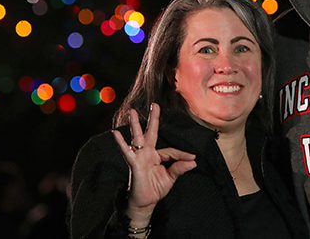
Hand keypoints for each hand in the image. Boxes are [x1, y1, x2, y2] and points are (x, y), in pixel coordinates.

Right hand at [112, 103, 196, 221]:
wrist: (145, 203)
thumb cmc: (155, 190)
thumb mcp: (171, 177)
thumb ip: (180, 168)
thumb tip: (194, 161)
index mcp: (156, 156)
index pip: (171, 151)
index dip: (183, 155)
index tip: (193, 158)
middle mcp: (147, 154)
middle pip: (151, 133)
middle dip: (153, 119)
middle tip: (155, 105)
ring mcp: (139, 158)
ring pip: (137, 138)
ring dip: (135, 125)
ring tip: (133, 111)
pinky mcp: (134, 164)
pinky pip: (127, 152)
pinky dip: (121, 143)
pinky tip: (116, 134)